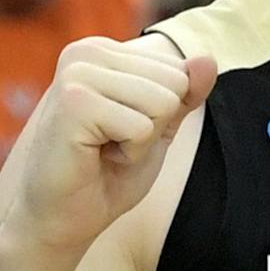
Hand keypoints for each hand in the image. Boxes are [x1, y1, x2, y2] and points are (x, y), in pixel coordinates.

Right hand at [6, 36, 215, 256]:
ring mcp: (77, 74)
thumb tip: (207, 59)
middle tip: (112, 145)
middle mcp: (86, 52)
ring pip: (163, 103)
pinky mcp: (75, 103)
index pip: (179, 71)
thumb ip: (184, 93)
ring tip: (104, 150)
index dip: (163, 115)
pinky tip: (96, 157)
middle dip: (155, 126)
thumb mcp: (158, 127)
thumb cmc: (107, 173)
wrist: (61, 218)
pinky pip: (143, 128)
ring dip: (142, 141)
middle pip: (175, 83)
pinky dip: (130, 153)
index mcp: (102, 51)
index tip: (121, 131)